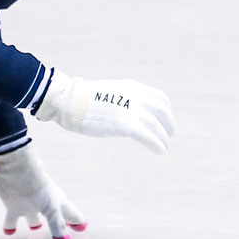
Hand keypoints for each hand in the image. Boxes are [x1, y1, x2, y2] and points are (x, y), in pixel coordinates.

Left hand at [0, 143, 86, 238]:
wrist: (15, 171)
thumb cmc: (39, 188)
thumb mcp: (52, 209)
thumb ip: (58, 226)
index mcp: (58, 202)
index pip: (71, 214)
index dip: (77, 221)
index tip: (82, 227)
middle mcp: (44, 204)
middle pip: (54, 216)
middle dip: (58, 224)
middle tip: (63, 231)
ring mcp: (29, 205)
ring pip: (33, 218)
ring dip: (34, 224)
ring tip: (34, 228)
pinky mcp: (13, 206)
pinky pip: (11, 220)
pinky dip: (10, 227)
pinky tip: (8, 232)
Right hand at [33, 69, 174, 152]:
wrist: (70, 101)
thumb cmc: (83, 100)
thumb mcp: (109, 93)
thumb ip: (122, 100)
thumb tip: (127, 114)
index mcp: (132, 87)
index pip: (159, 98)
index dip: (166, 111)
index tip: (166, 120)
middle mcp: (135, 96)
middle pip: (161, 111)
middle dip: (168, 124)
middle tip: (169, 135)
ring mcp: (131, 109)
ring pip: (156, 125)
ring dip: (163, 137)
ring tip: (164, 146)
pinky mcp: (125, 124)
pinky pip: (148, 136)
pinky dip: (156, 143)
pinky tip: (160, 150)